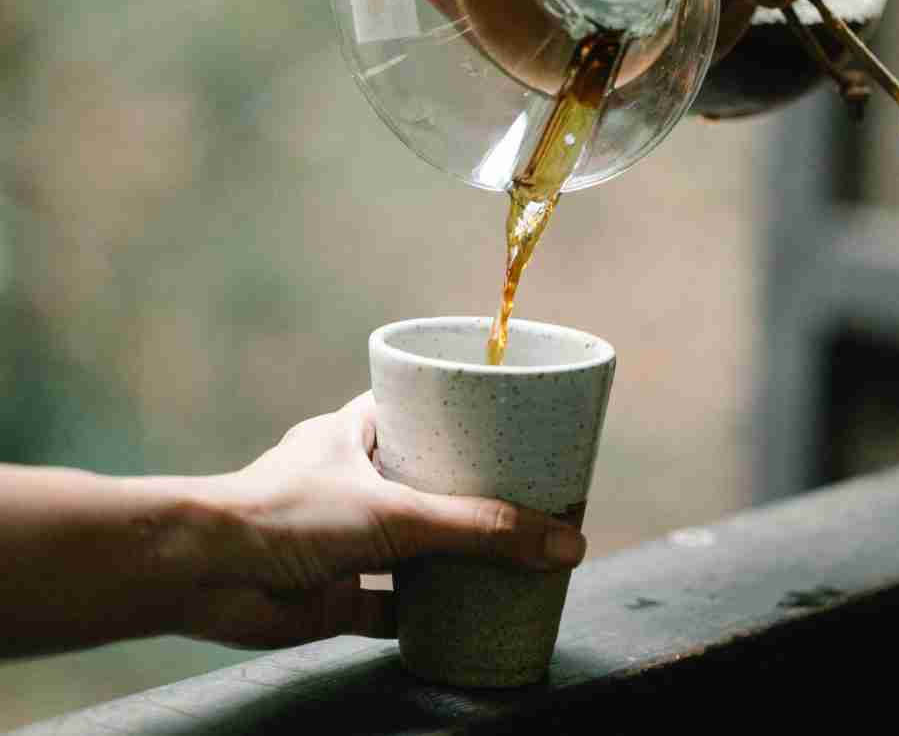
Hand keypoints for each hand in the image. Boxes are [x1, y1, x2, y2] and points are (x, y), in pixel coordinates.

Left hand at [183, 392, 586, 648]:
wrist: (205, 578)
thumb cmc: (287, 515)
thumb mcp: (398, 512)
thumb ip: (480, 530)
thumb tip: (565, 543)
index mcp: (354, 434)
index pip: (414, 409)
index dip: (455, 416)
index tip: (501, 426)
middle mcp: (347, 482)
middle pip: (418, 481)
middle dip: (462, 495)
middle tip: (517, 498)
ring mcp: (339, 539)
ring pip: (405, 545)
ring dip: (444, 555)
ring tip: (503, 555)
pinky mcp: (331, 593)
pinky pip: (387, 604)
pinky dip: (420, 613)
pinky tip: (460, 616)